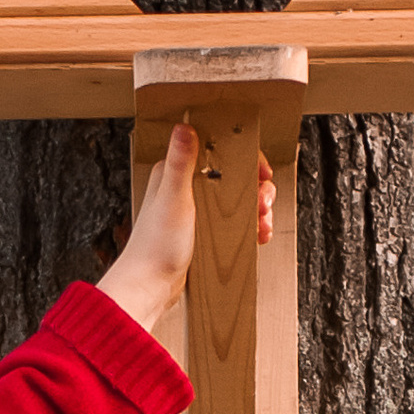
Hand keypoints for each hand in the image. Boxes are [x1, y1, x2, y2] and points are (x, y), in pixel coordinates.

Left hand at [96, 120, 277, 335]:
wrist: (149, 286)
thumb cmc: (155, 245)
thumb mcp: (173, 198)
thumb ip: (180, 163)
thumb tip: (184, 127)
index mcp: (176, 173)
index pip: (219, 153)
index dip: (246, 160)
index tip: (261, 172)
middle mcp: (185, 189)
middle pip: (233, 176)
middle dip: (255, 189)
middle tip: (263, 204)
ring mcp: (194, 211)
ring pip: (235, 200)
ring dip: (255, 209)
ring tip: (263, 223)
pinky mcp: (201, 232)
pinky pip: (231, 222)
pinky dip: (248, 227)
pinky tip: (257, 236)